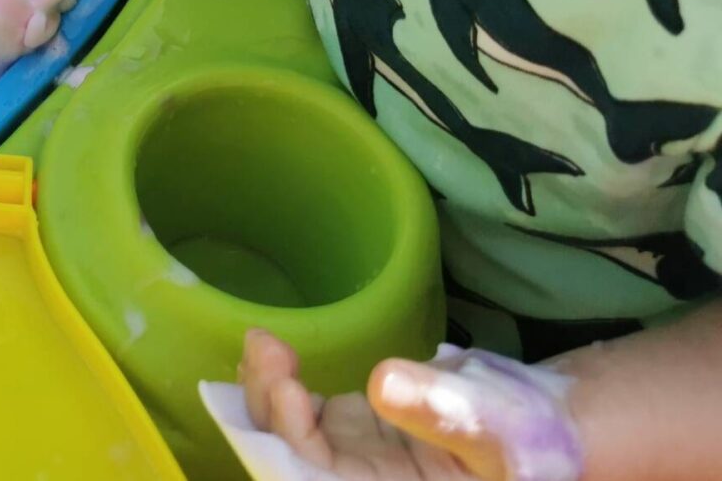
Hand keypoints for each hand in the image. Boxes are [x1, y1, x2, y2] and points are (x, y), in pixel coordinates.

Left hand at [238, 329, 516, 479]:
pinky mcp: (352, 435)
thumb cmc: (530, 438)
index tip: (288, 391)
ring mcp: (352, 463)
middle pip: (291, 465)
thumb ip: (442, 411)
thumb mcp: (495, 426)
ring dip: (266, 395)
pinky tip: (271, 353)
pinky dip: (280, 387)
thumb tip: (382, 382)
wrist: (542, 431)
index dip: (292, 449)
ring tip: (265, 343)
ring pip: (288, 438)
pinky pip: (301, 417)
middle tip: (265, 348)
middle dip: (268, 413)